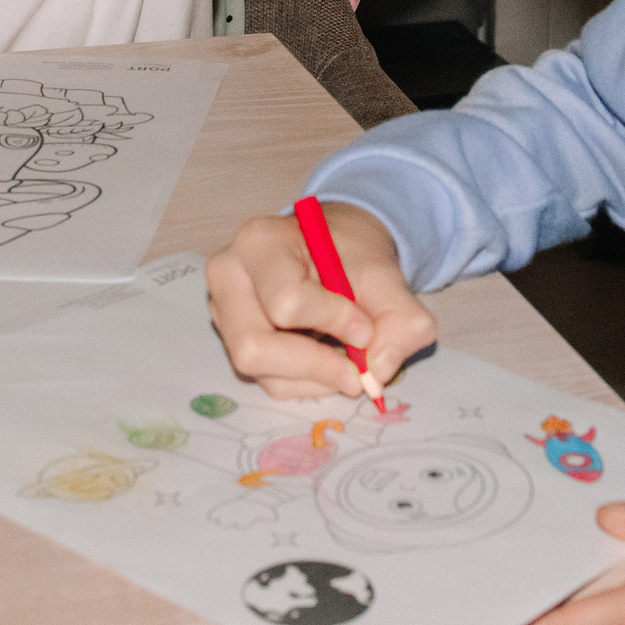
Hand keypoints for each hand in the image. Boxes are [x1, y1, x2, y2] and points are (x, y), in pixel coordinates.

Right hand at [205, 203, 437, 398]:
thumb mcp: (388, 277)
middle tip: (358, 370)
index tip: (366, 328)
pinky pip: (267, 381)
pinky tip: (327, 358)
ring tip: (346, 359)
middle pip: (255, 347)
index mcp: (258, 242)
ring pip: (260, 372)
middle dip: (315, 366)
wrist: (335, 249)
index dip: (333, 323)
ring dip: (315, 378)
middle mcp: (227, 276)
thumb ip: (402, 320)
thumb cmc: (351, 255)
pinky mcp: (232, 340)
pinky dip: (307, 382)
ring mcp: (222, 311)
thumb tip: (379, 372)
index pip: (286, 302)